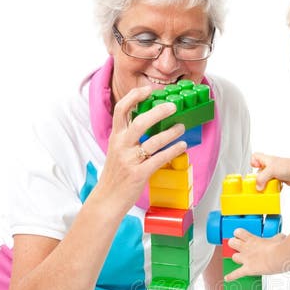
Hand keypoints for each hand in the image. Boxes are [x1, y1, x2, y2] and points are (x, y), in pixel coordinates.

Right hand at [95, 85, 187, 213]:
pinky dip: (173, 150)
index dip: (134, 97)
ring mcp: (130, 160)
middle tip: (173, 106)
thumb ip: (128, 137)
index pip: (121, 110)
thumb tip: (149, 123)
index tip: (148, 90)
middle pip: (140, 122)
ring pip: (153, 141)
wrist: (107, 199)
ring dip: (171, 132)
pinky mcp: (139, 174)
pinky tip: (182, 146)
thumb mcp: (117, 151)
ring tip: (181, 127)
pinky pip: (159, 158)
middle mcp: (121, 146)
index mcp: (115, 137)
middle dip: (158, 112)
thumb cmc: (116, 175)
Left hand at [225, 228, 284, 279]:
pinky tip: (227, 279)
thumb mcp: (278, 238)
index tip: (240, 235)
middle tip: (236, 245)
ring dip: (236, 258)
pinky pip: (236, 274)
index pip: (239, 232)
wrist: (280, 257)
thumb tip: (281, 238)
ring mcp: (246, 259)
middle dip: (233, 244)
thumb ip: (276, 238)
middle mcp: (247, 248)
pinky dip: (231, 277)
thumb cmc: (280, 247)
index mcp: (253, 239)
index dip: (238, 233)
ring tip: (237, 259)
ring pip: (233, 257)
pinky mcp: (248, 269)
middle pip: (231, 243)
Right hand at [251, 152, 289, 189]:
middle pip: (258, 172)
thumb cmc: (289, 166)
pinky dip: (272, 188)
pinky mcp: (279, 180)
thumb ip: (261, 178)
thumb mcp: (271, 170)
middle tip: (259, 183)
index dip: (252, 163)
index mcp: (266, 160)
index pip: (255, 157)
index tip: (254, 170)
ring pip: (265, 180)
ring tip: (267, 187)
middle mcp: (270, 166)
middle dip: (258, 179)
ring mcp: (274, 173)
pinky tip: (274, 189)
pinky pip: (272, 185)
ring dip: (265, 185)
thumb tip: (258, 187)